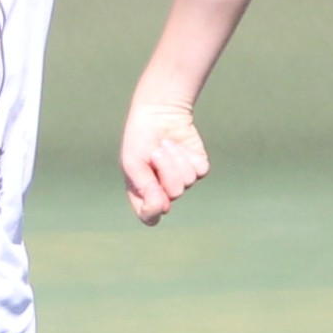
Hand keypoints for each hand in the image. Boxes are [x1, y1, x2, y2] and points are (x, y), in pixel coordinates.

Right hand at [121, 101, 208, 223]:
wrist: (157, 114)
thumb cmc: (139, 140)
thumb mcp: (132, 163)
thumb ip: (143, 187)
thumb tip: (165, 205)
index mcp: (143, 195)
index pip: (150, 217)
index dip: (153, 208)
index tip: (152, 187)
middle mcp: (164, 191)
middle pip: (174, 194)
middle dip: (166, 169)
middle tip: (156, 152)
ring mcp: (182, 181)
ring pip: (188, 181)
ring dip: (175, 158)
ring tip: (165, 145)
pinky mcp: (198, 167)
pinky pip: (200, 170)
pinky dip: (188, 155)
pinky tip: (179, 145)